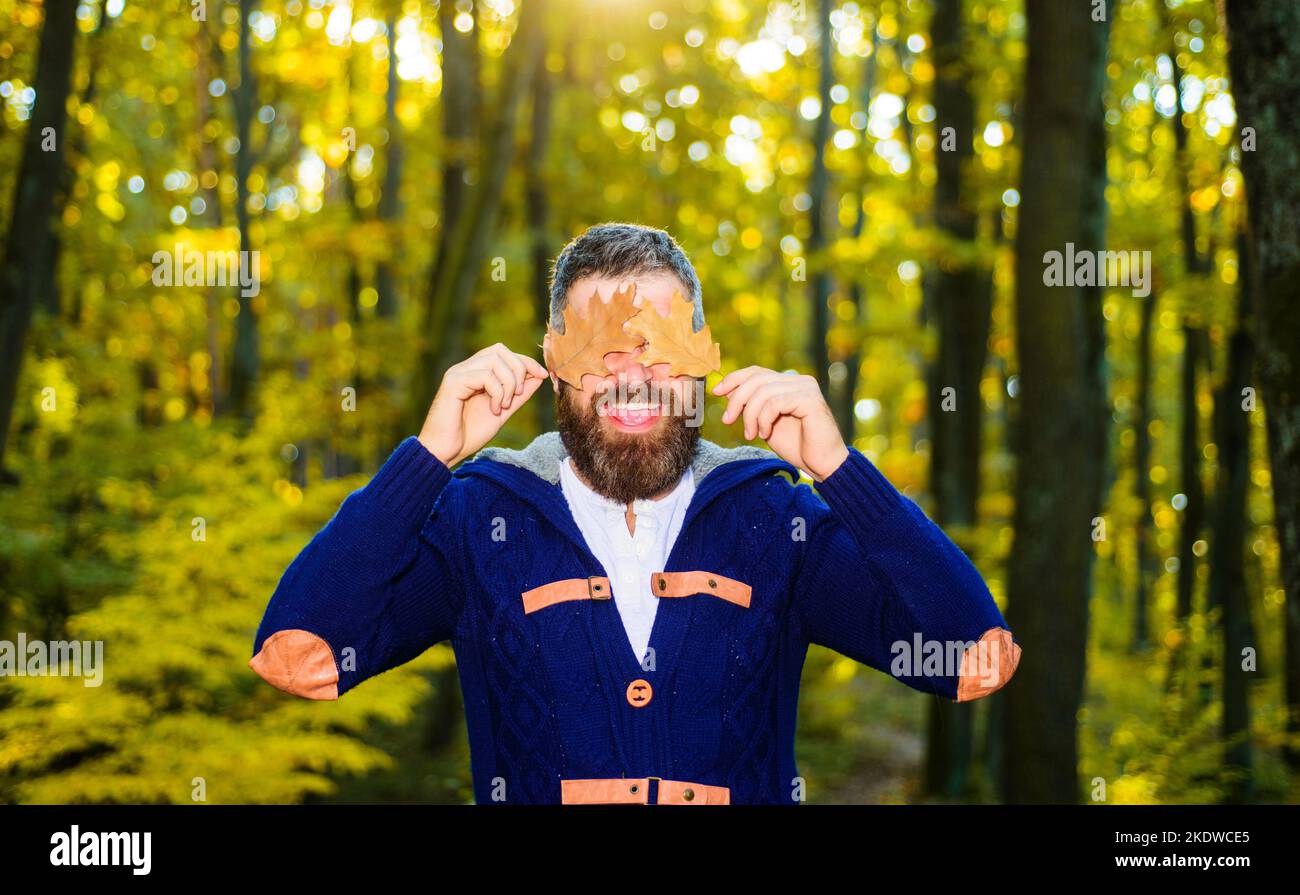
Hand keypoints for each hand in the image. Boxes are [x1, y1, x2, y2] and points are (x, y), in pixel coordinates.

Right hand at [419, 343, 548, 467]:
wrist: (445, 452)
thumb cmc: (468, 434)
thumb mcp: (502, 412)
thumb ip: (518, 395)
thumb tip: (539, 376)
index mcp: (475, 373)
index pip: (503, 353)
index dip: (526, 361)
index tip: (543, 375)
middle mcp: (465, 368)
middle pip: (500, 349)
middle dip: (518, 369)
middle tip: (518, 394)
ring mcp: (458, 373)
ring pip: (494, 360)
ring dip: (508, 383)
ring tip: (504, 405)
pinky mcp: (453, 382)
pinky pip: (484, 375)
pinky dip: (496, 392)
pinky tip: (494, 410)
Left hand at [712, 367, 849, 480]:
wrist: (823, 464)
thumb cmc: (797, 446)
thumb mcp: (765, 423)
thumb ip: (752, 406)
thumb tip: (728, 391)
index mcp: (789, 383)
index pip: (757, 372)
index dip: (734, 378)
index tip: (717, 391)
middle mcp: (799, 381)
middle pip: (756, 379)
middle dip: (736, 400)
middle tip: (727, 420)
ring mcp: (806, 388)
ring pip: (763, 391)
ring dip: (750, 415)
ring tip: (751, 434)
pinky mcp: (810, 399)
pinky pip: (774, 402)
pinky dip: (763, 419)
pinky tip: (765, 433)